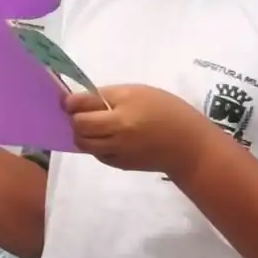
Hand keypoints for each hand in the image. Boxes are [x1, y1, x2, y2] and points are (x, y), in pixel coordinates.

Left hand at [66, 85, 211, 176]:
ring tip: (90, 125)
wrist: (189, 146)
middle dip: (74, 118)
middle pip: (79, 127)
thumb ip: (108, 95)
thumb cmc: (167, 111)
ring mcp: (117, 151)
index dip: (71, 102)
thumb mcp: (138, 92)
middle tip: (79, 112)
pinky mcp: (120, 164)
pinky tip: (104, 137)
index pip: (83, 106)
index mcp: (122, 112)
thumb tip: (80, 99)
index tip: (68, 99)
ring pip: (83, 144)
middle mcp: (117, 134)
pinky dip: (94, 145)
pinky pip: (97, 154)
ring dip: (81, 133)